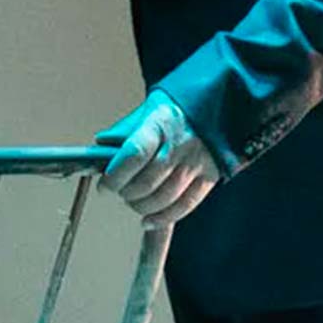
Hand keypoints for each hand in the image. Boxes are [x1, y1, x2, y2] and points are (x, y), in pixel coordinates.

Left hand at [92, 89, 220, 224]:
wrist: (222, 101)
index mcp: (161, 123)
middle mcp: (180, 144)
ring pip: (164, 198)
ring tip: (134, 202)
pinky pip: (185, 205)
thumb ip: (125, 130)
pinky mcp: (210, 176)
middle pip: (147, 182)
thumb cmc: (179, 107)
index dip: (115, 176)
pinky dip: (164, 217)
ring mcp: (197, 162)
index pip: (134, 155)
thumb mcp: (149, 108)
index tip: (104, 186)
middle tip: (119, 191)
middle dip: (126, 193)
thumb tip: (99, 147)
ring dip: (142, 207)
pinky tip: (149, 220)